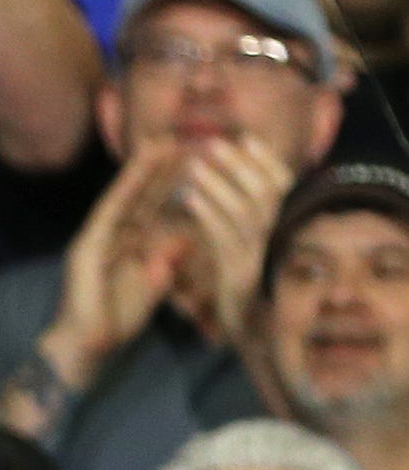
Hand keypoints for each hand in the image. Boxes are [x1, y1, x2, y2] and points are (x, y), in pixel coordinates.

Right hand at [35, 142, 190, 392]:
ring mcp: (93, 239)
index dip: (170, 182)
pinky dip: (123, 192)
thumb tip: (186, 240)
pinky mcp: (85, 249)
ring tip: (162, 142)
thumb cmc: (117, 322)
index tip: (192, 157)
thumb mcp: (153, 287)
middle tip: (180, 136)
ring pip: (123, 198)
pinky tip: (138, 172)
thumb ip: (167, 264)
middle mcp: (108, 236)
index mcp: (125, 244)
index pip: (151, 207)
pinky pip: (109, 215)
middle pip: (138, 195)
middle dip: (158, 166)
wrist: (87, 348)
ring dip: (141, 170)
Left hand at [176, 135, 295, 344]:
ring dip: (219, 185)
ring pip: (244, 213)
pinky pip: (223, 239)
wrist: (251, 332)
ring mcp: (258, 256)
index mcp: (279, 227)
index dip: (266, 161)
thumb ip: (248, 216)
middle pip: (265, 193)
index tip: (247, 137)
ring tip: (194, 165)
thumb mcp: (249, 245)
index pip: (281, 186)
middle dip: (240, 165)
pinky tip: (189, 198)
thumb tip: (239, 178)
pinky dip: (208, 215)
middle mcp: (274, 238)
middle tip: (213, 143)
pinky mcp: (239, 274)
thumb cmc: (246, 283)